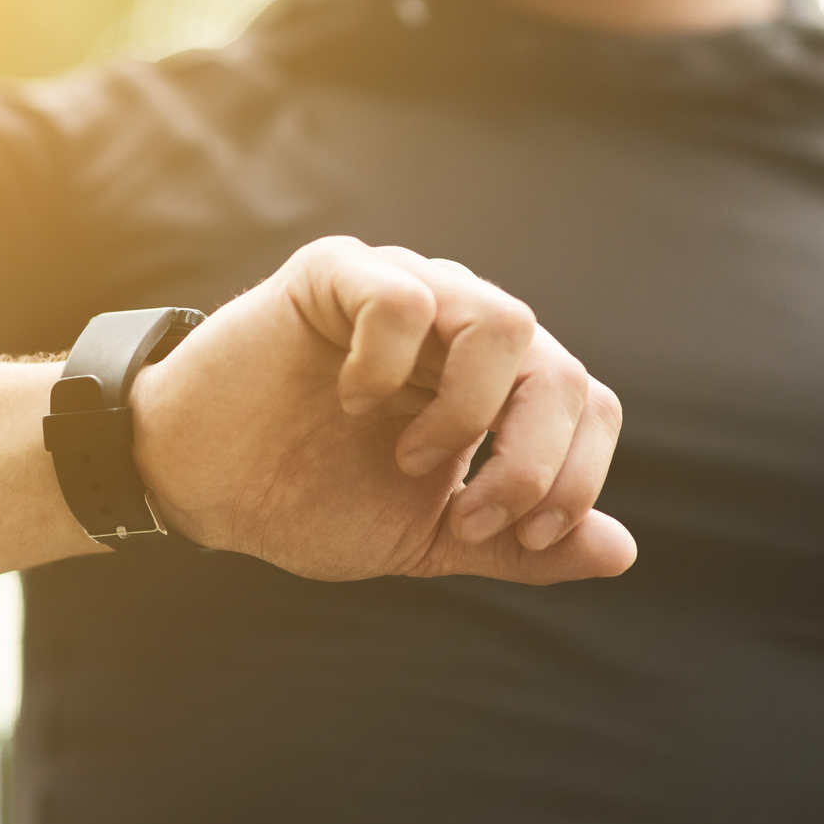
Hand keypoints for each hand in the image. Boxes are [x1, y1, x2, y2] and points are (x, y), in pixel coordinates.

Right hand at [128, 236, 635, 583]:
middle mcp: (464, 325)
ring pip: (505, 323)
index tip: (518, 537)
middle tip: (468, 517)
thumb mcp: (427, 538)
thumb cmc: (311, 500)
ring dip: (470, 413)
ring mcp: (407, 288)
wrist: (203, 485)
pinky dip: (390, 364)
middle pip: (562, 371)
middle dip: (532, 464)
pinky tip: (353, 401)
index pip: (590, 405)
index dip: (574, 479)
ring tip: (411, 459)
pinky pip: (405, 296)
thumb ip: (518, 544)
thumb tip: (620, 551)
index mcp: (498, 383)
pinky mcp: (338, 272)